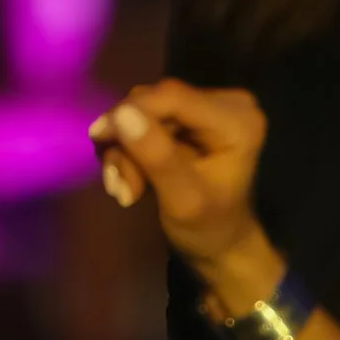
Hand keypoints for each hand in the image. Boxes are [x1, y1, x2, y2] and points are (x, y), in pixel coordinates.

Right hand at [90, 81, 277, 302]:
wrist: (221, 244)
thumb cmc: (210, 228)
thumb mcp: (182, 200)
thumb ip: (156, 156)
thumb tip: (122, 113)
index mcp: (238, 120)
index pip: (169, 96)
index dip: (128, 113)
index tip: (101, 141)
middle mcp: (227, 104)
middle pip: (152, 102)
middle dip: (129, 143)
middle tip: (124, 186)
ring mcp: (207, 108)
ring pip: (141, 112)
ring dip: (126, 152)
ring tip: (129, 191)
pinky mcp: (188, 117)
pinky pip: (143, 120)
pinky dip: (130, 150)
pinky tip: (131, 181)